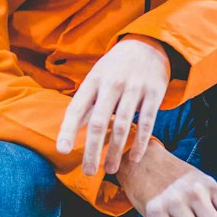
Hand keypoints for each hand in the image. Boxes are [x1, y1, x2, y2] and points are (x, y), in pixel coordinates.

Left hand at [56, 38, 170, 176]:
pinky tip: (134, 158)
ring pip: (122, 126)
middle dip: (92, 150)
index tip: (62, 151)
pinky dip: (140, 143)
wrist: (148, 44)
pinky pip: (147, 122)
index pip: (76, 108)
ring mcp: (134, 87)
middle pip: (98, 122)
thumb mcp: (96, 77)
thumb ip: (85, 103)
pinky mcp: (154, 92)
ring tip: (110, 170)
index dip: (67, 131)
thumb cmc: (115, 68)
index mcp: (93, 80)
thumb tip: (68, 132)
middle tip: (88, 172)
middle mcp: (112, 83)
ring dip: (115, 151)